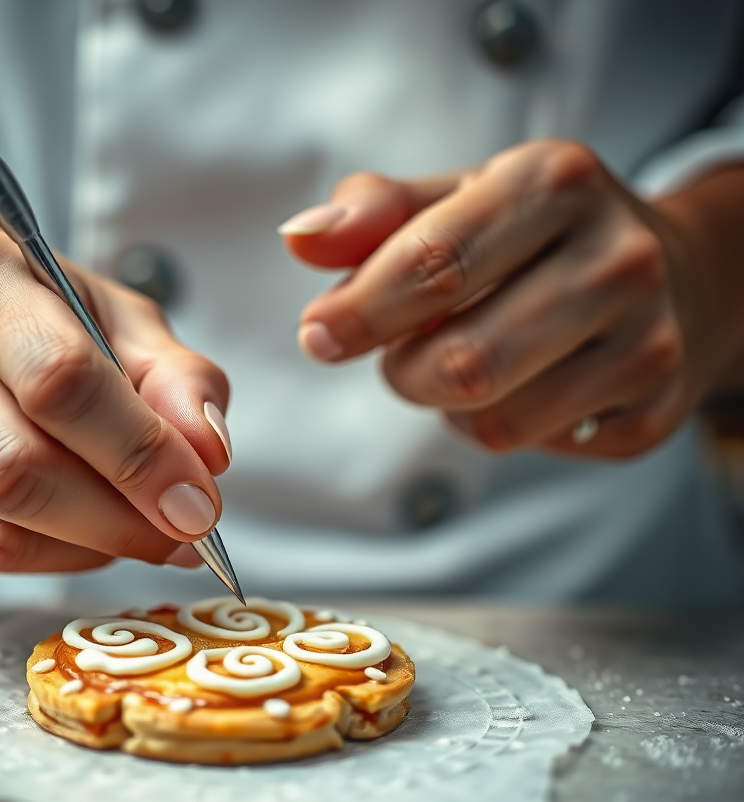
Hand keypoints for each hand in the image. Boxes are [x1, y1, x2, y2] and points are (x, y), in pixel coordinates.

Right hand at [0, 165, 230, 572]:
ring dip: (89, 547)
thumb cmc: (48, 319)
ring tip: (137, 527)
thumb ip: (179, 379)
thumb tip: (209, 453)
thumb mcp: (125, 321)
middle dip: (117, 520)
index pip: (60, 381)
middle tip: (181, 532)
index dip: (139, 456)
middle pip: (15, 470)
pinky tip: (83, 530)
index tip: (198, 503)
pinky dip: (52, 557)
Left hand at [280, 140, 743, 456]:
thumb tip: (300, 240)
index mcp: (557, 182)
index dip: (360, 311)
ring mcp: (648, 342)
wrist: (672, 271)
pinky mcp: (653, 411)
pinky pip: (533, 447)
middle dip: (404, 370)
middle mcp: (619, 259)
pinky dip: (498, 425)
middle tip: (402, 350)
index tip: (318, 334)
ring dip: (447, 404)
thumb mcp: (462, 197)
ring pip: (494, 423)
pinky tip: (520, 384)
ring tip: (468, 357)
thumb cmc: (537, 234)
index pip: (434, 264)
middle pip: (461, 364)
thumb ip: (377, 215)